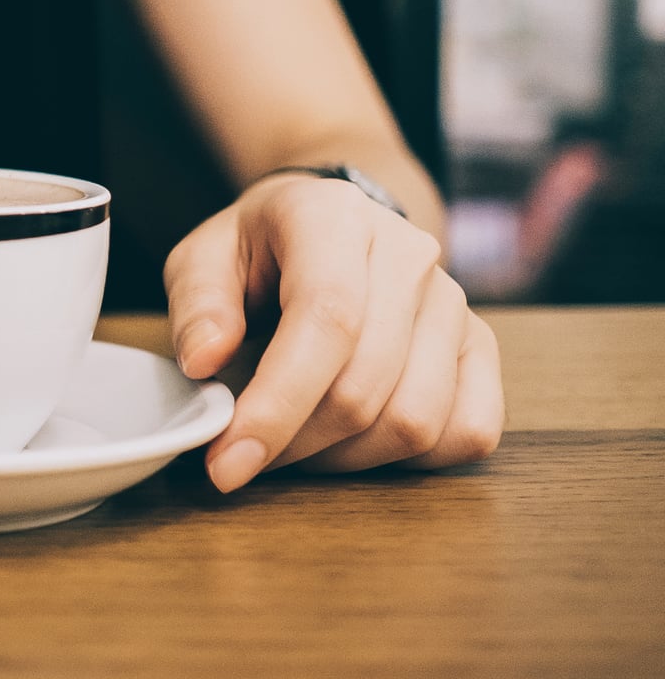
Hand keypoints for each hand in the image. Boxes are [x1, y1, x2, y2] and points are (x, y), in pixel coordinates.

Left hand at [164, 174, 504, 491]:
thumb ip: (197, 305)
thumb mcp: (203, 258)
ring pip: (415, 420)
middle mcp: (408, 254)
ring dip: (345, 458)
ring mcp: (454, 301)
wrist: (328, 227)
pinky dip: (407, 460)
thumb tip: (205, 362)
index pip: (325, 319)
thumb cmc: (259, 249)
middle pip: (365, 384)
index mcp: (333, 217)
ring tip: (295, 442)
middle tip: (244, 453)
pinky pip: (467, 433)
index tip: (230, 461)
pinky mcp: (481, 347)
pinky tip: (355, 441)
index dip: (278, 403)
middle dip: (295, 442)